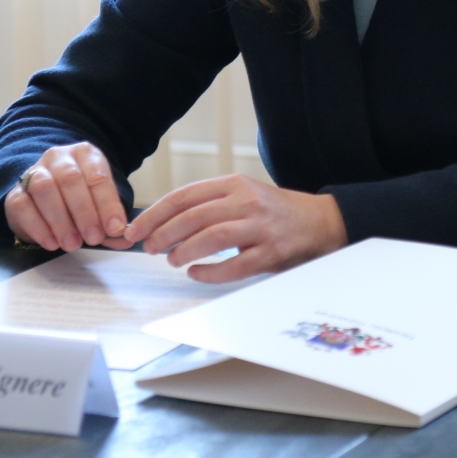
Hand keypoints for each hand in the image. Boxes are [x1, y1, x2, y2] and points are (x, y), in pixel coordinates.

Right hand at [4, 143, 133, 251]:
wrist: (45, 197)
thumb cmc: (80, 197)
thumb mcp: (99, 203)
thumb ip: (111, 221)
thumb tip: (127, 239)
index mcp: (86, 154)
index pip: (98, 176)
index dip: (107, 204)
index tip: (114, 228)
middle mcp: (59, 158)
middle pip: (71, 179)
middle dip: (85, 212)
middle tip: (93, 238)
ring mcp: (34, 172)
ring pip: (45, 189)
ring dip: (61, 220)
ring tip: (73, 244)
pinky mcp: (15, 192)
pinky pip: (22, 206)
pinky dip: (38, 227)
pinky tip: (52, 243)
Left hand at [124, 175, 347, 282]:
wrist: (322, 222)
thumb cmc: (276, 212)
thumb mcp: (244, 195)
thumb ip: (210, 205)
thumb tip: (163, 224)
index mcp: (236, 184)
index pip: (184, 196)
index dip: (154, 214)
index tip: (134, 229)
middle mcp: (248, 202)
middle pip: (193, 216)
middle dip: (163, 234)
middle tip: (149, 248)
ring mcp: (261, 227)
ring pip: (211, 238)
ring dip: (184, 251)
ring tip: (172, 260)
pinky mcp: (272, 252)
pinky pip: (234, 266)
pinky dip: (210, 272)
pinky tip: (197, 273)